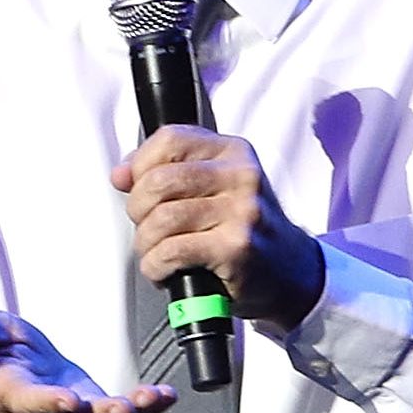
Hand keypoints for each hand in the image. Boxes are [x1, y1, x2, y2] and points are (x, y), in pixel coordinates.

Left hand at [111, 126, 325, 331]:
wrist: (290, 272)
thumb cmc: (246, 230)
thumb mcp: (216, 188)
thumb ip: (170, 172)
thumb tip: (121, 174)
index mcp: (232, 152)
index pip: (169, 139)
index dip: (140, 165)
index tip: (135, 186)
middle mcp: (240, 175)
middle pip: (159, 180)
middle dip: (138, 210)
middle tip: (146, 228)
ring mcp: (241, 210)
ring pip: (162, 219)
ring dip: (146, 244)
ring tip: (155, 254)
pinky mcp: (236, 247)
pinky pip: (172, 251)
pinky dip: (156, 266)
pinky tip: (164, 270)